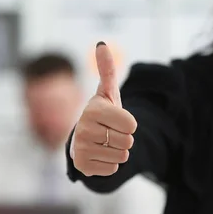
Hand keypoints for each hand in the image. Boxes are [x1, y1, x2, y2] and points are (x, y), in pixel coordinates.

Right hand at [71, 42, 136, 176]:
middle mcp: (84, 129)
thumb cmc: (102, 114)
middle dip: (124, 139)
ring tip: (105, 143)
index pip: (131, 125)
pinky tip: (100, 155)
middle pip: (127, 141)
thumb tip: (101, 44)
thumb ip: (107, 70)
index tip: (116, 120)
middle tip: (110, 133)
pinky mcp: (82, 166)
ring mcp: (81, 149)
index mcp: (94, 109)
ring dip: (118, 152)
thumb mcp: (107, 92)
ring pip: (121, 156)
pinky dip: (111, 164)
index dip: (129, 124)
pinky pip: (113, 169)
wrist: (85, 139)